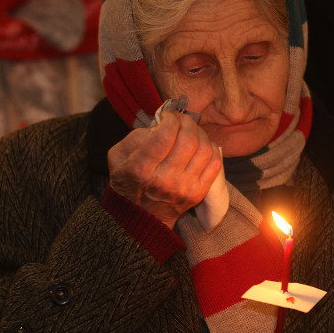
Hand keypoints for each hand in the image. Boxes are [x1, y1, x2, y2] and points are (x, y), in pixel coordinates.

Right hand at [108, 110, 221, 227]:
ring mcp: (184, 188)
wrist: (140, 216)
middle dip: (187, 122)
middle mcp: (164, 180)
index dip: (171, 119)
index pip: (165, 136)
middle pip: (188, 140)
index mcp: (141, 169)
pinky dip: (211, 148)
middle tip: (181, 120)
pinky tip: (200, 145)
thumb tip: (162, 125)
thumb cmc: (128, 180)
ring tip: (191, 131)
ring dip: (200, 133)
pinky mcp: (198, 193)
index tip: (168, 116)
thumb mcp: (117, 156)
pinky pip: (215, 163)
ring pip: (205, 149)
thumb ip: (135, 136)